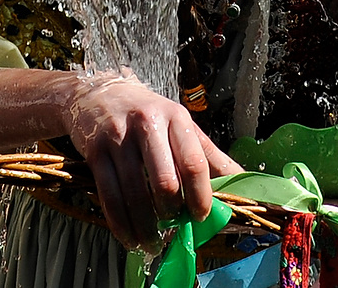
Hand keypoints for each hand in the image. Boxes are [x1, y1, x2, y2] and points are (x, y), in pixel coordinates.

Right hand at [62, 68, 237, 251]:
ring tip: (153, 243)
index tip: (201, 216)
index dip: (200, 197)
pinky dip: (121, 225)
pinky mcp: (95, 152)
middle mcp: (147, 124)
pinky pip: (109, 198)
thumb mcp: (180, 125)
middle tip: (174, 228)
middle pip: (165, 182)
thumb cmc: (147, 115)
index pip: (193, 163)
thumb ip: (209, 155)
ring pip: (135, 195)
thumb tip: (242, 184)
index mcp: (175, 117)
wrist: (97, 94)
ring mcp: (118, 138)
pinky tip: (130, 239)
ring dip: (146, 228)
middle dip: (172, 214)